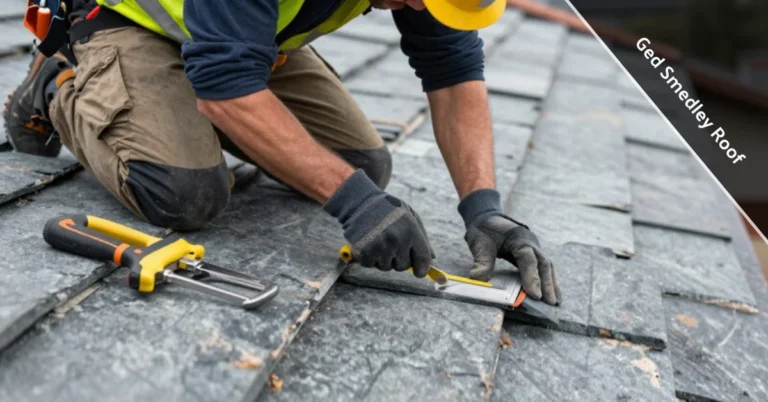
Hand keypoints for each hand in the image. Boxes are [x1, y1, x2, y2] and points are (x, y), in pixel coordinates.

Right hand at [324, 170, 433, 276]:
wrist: (360, 202)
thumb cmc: (389, 209)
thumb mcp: (410, 216)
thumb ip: (422, 237)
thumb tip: (432, 257)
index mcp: (411, 230)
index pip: (423, 258)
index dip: (422, 268)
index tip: (419, 272)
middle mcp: (397, 239)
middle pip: (403, 266)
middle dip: (399, 259)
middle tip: (391, 244)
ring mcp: (380, 246)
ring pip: (386, 267)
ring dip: (383, 258)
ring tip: (379, 240)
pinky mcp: (364, 251)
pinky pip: (370, 265)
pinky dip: (369, 258)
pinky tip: (369, 243)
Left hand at [458, 189, 560, 305]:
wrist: (487, 218)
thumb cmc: (484, 230)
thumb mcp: (479, 244)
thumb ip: (481, 262)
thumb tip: (477, 281)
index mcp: (518, 238)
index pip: (528, 258)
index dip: (532, 276)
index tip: (534, 295)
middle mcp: (530, 242)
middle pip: (544, 263)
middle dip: (548, 284)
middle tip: (550, 303)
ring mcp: (534, 247)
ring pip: (547, 266)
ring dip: (552, 284)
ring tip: (555, 303)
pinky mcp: (533, 254)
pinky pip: (544, 267)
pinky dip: (548, 280)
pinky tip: (551, 294)